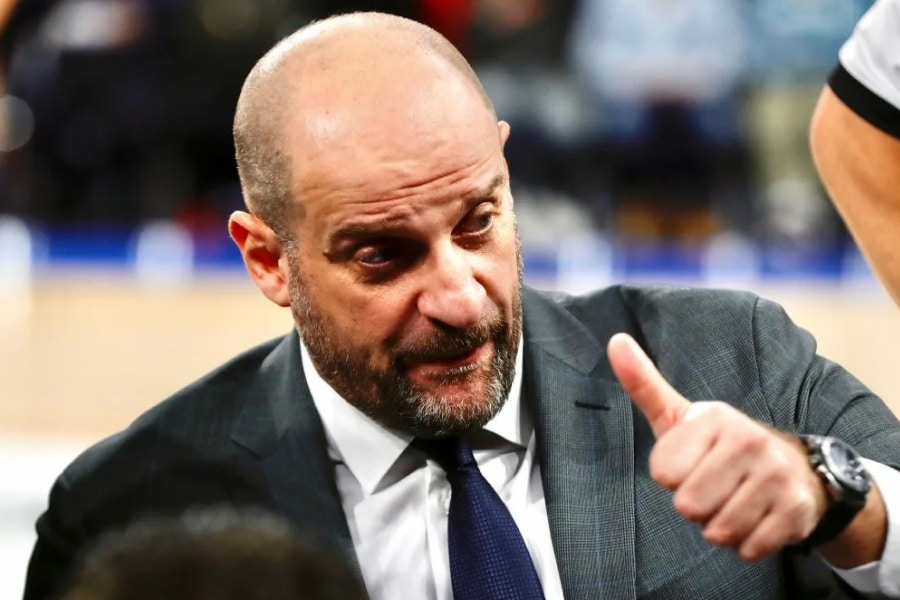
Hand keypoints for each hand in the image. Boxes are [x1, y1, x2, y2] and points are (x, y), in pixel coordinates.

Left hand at [607, 333, 828, 560]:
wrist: (795, 467)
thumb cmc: (719, 445)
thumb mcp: (680, 416)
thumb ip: (644, 384)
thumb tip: (615, 341)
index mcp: (713, 419)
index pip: (665, 474)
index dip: (672, 477)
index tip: (690, 463)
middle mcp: (748, 441)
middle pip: (689, 506)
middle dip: (695, 507)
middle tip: (713, 488)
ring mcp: (776, 476)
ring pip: (719, 530)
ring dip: (719, 528)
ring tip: (732, 502)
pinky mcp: (795, 510)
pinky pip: (748, 548)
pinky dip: (745, 544)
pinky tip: (755, 520)